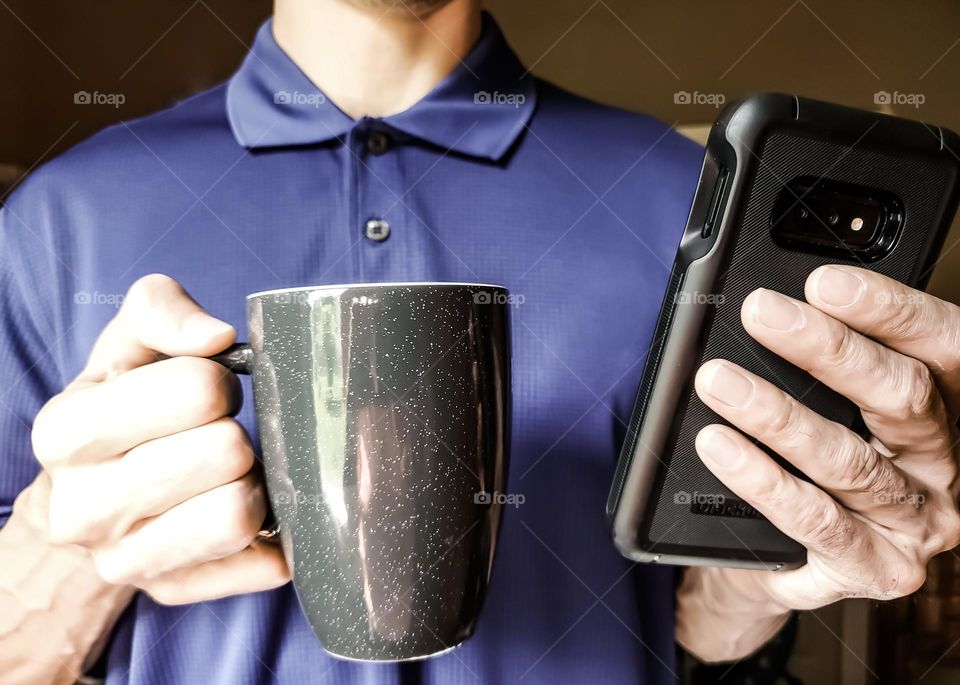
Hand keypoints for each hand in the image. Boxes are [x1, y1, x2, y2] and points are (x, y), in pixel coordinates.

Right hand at [32, 274, 288, 603]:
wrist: (93, 491)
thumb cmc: (124, 402)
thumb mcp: (129, 342)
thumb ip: (162, 312)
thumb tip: (216, 337)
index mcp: (65, 432)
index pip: (195, 390)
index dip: (218, 381)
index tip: (208, 388)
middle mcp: (81, 510)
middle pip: (224, 452)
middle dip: (236, 431)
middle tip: (221, 432)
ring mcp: (125, 562)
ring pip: (239, 514)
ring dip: (256, 481)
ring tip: (234, 471)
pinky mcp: (174, 591)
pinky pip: (262, 562)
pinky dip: (272, 530)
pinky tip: (246, 508)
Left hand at [677, 265, 959, 660]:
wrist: (780, 561)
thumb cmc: (807, 466)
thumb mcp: (830, 408)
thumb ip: (823, 366)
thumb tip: (770, 308)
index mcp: (942, 412)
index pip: (939, 348)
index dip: (888, 310)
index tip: (826, 282)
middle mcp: (942, 467)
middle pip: (900, 397)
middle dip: (827, 349)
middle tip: (763, 314)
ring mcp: (915, 524)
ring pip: (849, 460)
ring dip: (777, 414)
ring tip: (719, 381)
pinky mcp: (877, 568)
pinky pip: (815, 520)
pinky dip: (761, 479)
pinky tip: (720, 447)